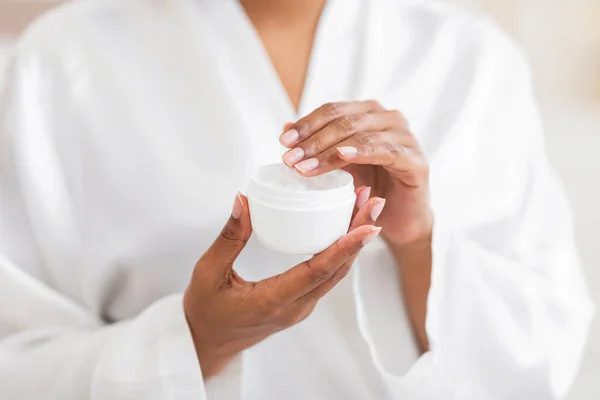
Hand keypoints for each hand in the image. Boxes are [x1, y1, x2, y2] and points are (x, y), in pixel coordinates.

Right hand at [184, 191, 383, 377]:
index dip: (345, 247)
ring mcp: (301, 307)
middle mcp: (295, 307)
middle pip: (337, 269)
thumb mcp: (209, 272)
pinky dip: (341, 252)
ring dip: (353, 242)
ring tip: (364, 209)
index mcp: (274, 300)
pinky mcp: (300, 303)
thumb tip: (244, 201)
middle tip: (373, 202)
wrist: (207, 342)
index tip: (368, 224)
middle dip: (359, 234)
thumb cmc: (206, 311)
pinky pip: (327, 277)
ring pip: (336, 273)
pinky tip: (344, 230)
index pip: (318, 271)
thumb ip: (229, 237)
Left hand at [279, 101, 432, 245]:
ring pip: (360, 136)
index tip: (283, 142)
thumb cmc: (369, 186)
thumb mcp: (338, 163)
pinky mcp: (416, 160)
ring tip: (304, 168)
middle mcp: (389, 118)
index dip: (306, 124)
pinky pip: (385, 151)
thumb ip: (317, 144)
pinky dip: (362, 152)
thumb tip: (285, 128)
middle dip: (313, 140)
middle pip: (344, 121)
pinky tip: (343, 156)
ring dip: (328, 152)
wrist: (400, 218)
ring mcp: (406, 137)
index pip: (333, 110)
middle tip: (290, 158)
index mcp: (369, 113)